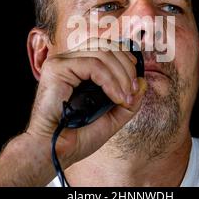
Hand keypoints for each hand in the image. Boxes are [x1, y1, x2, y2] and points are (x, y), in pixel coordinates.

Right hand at [26, 38, 146, 169]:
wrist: (54, 151)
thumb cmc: (76, 136)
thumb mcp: (111, 118)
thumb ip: (128, 101)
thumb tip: (143, 81)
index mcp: (78, 67)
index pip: (105, 48)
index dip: (125, 58)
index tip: (135, 81)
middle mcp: (69, 61)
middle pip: (106, 46)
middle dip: (127, 67)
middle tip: (133, 90)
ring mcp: (61, 62)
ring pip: (102, 53)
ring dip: (121, 75)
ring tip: (125, 97)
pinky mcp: (57, 68)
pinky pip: (92, 64)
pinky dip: (110, 80)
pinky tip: (115, 96)